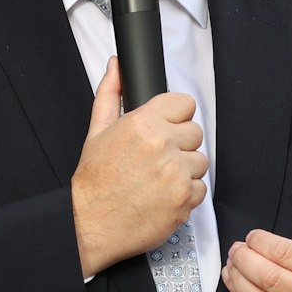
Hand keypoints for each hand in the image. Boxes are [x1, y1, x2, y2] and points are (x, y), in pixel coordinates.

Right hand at [70, 57, 207, 275]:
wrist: (91, 225)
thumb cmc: (94, 182)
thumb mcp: (96, 131)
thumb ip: (110, 94)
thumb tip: (116, 67)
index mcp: (143, 123)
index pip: (184, 103)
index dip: (175, 116)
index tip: (166, 128)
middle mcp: (163, 145)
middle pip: (195, 132)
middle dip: (179, 144)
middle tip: (156, 158)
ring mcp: (177, 173)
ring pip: (200, 161)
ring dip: (184, 170)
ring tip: (158, 179)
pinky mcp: (185, 199)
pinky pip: (200, 188)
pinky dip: (185, 194)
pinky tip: (163, 196)